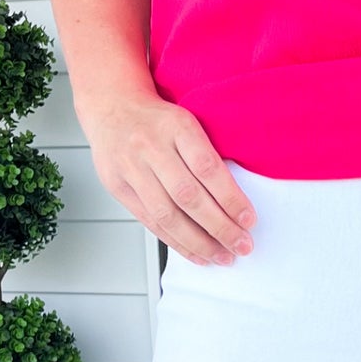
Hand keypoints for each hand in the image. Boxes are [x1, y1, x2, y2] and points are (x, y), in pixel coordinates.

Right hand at [84, 92, 255, 265]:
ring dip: (199, 242)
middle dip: (219, 227)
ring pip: (167, 214)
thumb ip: (206, 154)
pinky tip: (197, 254)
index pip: (207, 167)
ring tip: (222, 256)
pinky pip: (150, 222)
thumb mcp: (187, 122)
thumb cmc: (158, 119)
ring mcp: (131, 168)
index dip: (230, 198)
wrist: (111, 105)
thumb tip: (236, 200)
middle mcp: (150, 146)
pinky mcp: (118, 186)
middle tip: (242, 246)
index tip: (249, 220)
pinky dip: (176, 242)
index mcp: (176, 126)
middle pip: (188, 196)